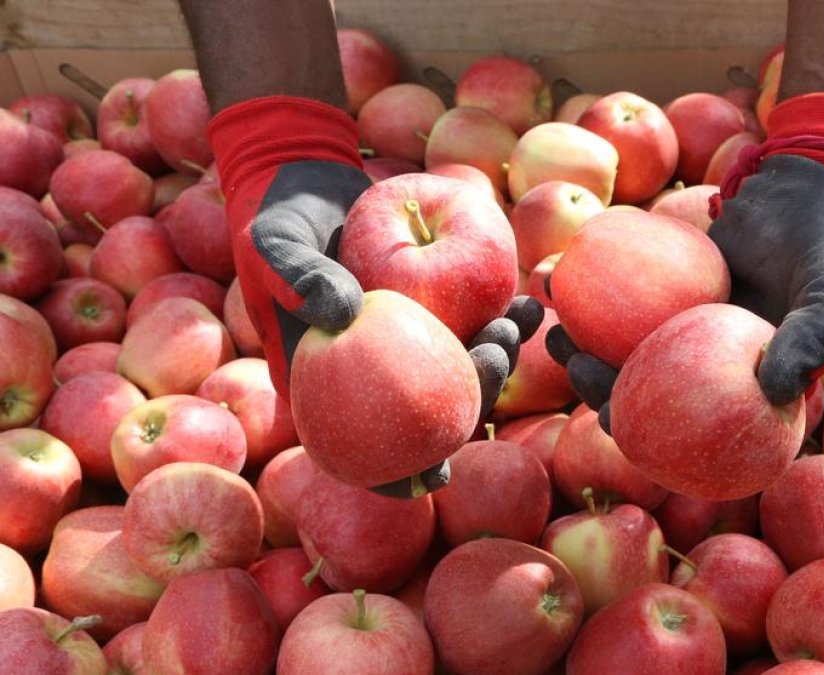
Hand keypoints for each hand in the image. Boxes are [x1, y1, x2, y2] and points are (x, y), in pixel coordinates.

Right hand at [212, 97, 544, 497]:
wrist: (303, 179)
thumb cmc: (274, 220)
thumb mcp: (274, 245)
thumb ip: (299, 276)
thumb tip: (345, 313)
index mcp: (325, 384)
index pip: (361, 453)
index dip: (398, 477)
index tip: (437, 476)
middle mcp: (372, 374)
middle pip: (429, 417)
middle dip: (472, 401)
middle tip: (496, 355)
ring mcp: (407, 346)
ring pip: (459, 376)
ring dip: (495, 359)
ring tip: (515, 320)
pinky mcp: (434, 311)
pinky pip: (473, 326)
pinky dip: (502, 318)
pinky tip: (528, 302)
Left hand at [546, 93, 823, 427]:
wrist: (813, 179)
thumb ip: (812, 337)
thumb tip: (774, 391)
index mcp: (754, 382)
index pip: (696, 424)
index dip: (649, 432)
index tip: (607, 421)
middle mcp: (719, 361)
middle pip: (652, 388)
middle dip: (602, 385)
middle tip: (569, 361)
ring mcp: (692, 324)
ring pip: (630, 345)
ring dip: (588, 344)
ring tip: (554, 330)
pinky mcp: (673, 287)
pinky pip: (630, 300)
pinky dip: (598, 295)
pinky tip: (560, 282)